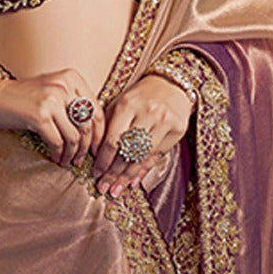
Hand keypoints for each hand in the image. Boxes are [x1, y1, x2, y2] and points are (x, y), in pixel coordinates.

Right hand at [0, 68, 104, 167]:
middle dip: (88, 147)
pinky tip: (56, 158)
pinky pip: (58, 142)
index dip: (100, 132)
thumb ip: (74, 102)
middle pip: (88, 124)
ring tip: (69, 161)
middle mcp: (64, 86)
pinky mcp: (40, 116)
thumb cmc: (26, 97)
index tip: (97, 147)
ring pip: (74, 136)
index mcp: (71, 78)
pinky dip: (59, 154)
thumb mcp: (54, 90)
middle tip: (83, 159)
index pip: (96, 109)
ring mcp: (51, 100)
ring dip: (73, 154)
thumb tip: (96, 131)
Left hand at [91, 74, 192, 196]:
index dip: (102, 161)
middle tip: (102, 188)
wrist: (171, 84)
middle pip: (127, 151)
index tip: (95, 173)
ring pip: (142, 157)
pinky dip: (143, 170)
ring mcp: (164, 121)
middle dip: (112, 173)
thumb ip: (109, 126)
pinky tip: (133, 181)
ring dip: (126, 176)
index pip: (113, 140)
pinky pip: (157, 156)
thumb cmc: (140, 96)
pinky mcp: (177, 129)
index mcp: (127, 104)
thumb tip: (97, 157)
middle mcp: (147, 112)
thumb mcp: (121, 103)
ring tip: (115, 189)